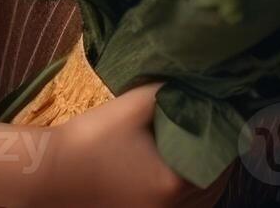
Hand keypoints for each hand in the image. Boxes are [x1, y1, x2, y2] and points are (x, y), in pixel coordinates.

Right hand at [32, 84, 226, 207]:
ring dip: (210, 177)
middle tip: (224, 128)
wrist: (47, 175)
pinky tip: (188, 173)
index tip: (233, 114)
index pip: (221, 160)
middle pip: (216, 185)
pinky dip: (193, 193)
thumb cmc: (89, 139)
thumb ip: (170, 92)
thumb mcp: (134, 105)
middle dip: (222, 156)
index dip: (230, 136)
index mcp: (173, 183)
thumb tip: (198, 84)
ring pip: (203, 202)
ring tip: (209, 149)